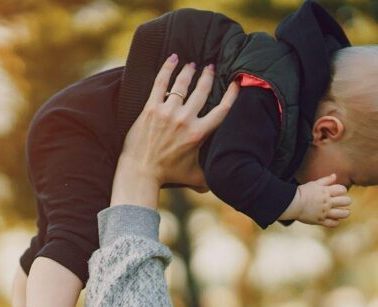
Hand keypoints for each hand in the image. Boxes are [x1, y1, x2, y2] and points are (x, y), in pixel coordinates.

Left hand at [111, 55, 239, 206]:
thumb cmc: (168, 174)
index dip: (232, 95)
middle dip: (208, 77)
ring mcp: (167, 112)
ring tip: (192, 65)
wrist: (140, 172)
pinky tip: (173, 58)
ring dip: (189, 72)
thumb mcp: (195, 176)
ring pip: (182, 84)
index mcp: (199, 134)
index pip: (222, 110)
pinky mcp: (151, 109)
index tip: (237, 83)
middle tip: (210, 68)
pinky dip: (167, 68)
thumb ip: (212, 175)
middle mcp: (185, 120)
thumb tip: (227, 177)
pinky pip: (161, 83)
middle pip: (202, 91)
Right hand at [280, 174, 350, 227]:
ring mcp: (324, 212)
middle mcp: (327, 202)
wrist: (292, 204)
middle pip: (345, 201)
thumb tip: (335, 175)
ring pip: (341, 213)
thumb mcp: (314, 183)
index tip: (341, 192)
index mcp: (326, 191)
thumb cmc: (302, 192)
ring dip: (346, 213)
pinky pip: (332, 223)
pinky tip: (336, 220)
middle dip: (347, 201)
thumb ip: (326, 180)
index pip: (342, 189)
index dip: (343, 190)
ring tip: (346, 212)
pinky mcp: (320, 220)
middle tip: (346, 202)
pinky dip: (336, 222)